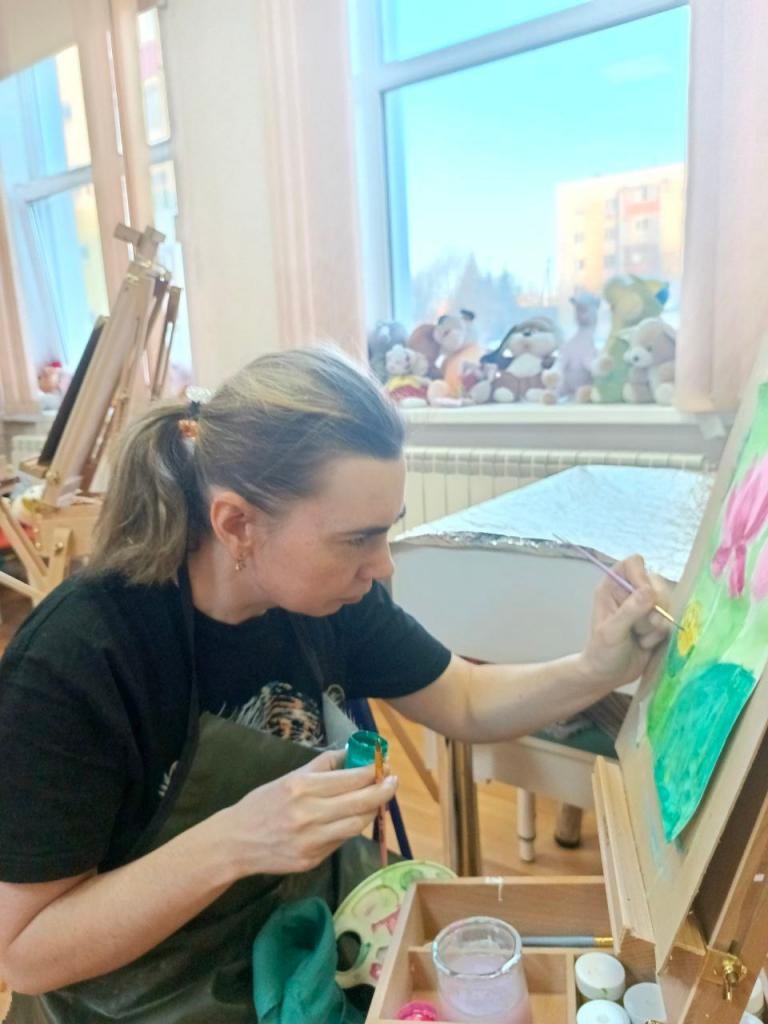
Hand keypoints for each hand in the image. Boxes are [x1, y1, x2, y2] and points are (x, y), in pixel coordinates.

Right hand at [221, 749, 397, 876]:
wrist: (235, 842)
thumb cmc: (263, 803)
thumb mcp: (289, 777)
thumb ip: (322, 766)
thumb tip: (352, 756)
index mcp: (303, 787)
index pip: (352, 779)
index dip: (373, 772)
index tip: (385, 766)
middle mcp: (310, 814)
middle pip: (361, 802)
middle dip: (383, 791)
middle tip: (393, 782)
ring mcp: (312, 840)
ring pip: (357, 825)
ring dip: (371, 811)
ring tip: (375, 800)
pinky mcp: (312, 860)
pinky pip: (341, 841)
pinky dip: (350, 829)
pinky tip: (351, 819)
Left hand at [580, 555, 671, 690]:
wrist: (608, 675)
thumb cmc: (602, 652)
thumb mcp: (612, 632)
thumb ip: (630, 611)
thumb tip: (650, 591)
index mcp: (612, 586)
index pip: (634, 563)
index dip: (642, 577)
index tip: (644, 597)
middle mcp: (630, 592)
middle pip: (656, 583)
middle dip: (654, 608)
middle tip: (642, 627)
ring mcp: (645, 606)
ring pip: (667, 603)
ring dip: (657, 625)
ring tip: (640, 638)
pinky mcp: (657, 621)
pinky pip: (672, 620)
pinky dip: (662, 635)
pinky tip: (647, 644)